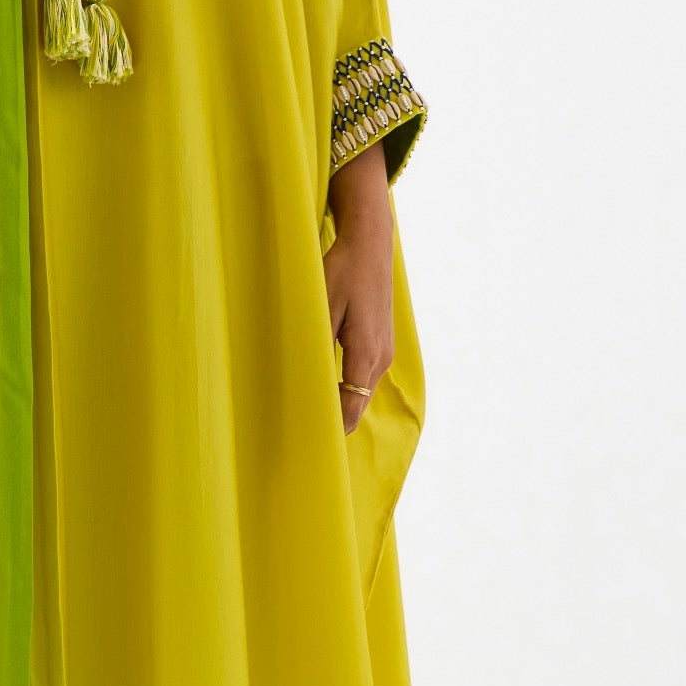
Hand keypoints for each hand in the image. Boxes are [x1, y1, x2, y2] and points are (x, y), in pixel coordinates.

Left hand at [323, 142, 394, 430]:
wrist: (370, 245)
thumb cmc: (343, 271)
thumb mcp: (322, 306)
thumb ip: (316, 343)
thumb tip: (305, 376)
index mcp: (365, 352)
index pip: (351, 406)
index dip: (332, 427)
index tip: (310, 440)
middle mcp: (380, 358)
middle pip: (357, 403)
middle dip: (334, 419)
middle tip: (301, 431)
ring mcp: (384, 350)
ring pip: (362, 391)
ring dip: (341, 402)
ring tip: (309, 411)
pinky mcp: (381, 342)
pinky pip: (364, 376)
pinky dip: (348, 386)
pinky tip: (326, 385)